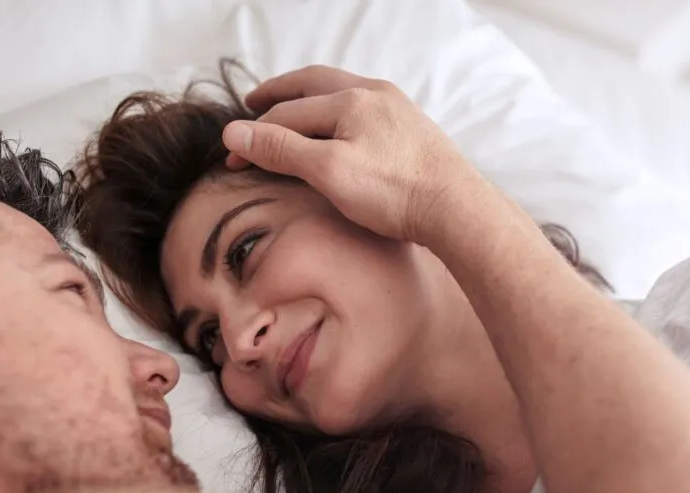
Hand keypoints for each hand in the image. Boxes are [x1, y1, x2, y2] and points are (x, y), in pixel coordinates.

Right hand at [223, 65, 486, 242]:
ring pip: (342, 94)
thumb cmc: (395, 192)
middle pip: (314, 86)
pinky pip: (365, 110)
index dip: (255, 135)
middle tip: (254, 101)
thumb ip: (281, 149)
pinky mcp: (413, 130)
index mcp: (350, 99)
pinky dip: (339, 113)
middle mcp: (375, 94)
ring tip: (292, 110)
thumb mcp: (329, 172)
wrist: (458, 209)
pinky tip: (339, 128)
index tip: (232, 156)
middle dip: (281, 94)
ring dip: (311, 100)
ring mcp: (397, 110)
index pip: (287, 113)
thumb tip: (234, 132)